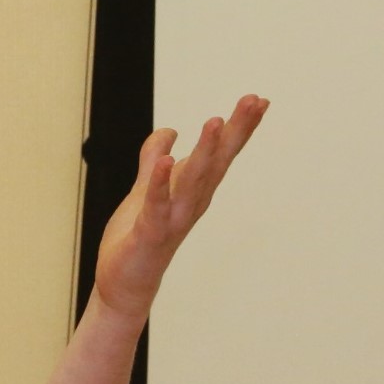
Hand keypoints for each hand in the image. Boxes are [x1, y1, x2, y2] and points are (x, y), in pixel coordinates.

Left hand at [93, 93, 269, 321]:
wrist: (125, 283)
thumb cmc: (138, 236)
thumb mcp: (145, 189)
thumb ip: (154, 160)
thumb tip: (169, 131)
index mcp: (192, 192)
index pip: (220, 155)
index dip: (238, 128)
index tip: (258, 100)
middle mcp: (190, 203)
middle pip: (217, 163)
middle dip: (234, 132)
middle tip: (253, 101)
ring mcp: (172, 219)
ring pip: (192, 181)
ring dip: (205, 151)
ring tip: (215, 121)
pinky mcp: (149, 233)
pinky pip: (156, 205)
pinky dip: (161, 183)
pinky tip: (168, 160)